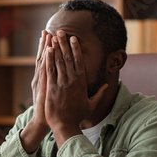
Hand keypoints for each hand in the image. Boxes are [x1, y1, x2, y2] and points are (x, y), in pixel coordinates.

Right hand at [20, 31, 51, 153]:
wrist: (43, 121)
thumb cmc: (51, 111)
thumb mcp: (53, 97)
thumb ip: (58, 87)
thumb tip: (64, 81)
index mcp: (45, 79)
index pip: (48, 60)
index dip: (49, 49)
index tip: (51, 37)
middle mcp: (42, 78)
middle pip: (44, 58)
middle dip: (46, 44)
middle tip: (46, 30)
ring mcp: (42, 81)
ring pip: (44, 61)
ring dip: (46, 47)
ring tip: (46, 35)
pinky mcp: (44, 86)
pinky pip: (46, 71)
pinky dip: (47, 60)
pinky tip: (47, 50)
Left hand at [45, 31, 107, 146]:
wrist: (65, 125)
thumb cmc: (77, 116)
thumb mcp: (91, 105)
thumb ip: (100, 94)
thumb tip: (108, 85)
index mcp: (81, 83)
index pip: (79, 61)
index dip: (76, 48)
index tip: (74, 38)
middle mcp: (71, 80)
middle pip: (68, 58)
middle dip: (64, 43)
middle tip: (61, 31)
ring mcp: (61, 83)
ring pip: (59, 62)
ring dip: (56, 48)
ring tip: (53, 36)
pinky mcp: (51, 87)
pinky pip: (50, 70)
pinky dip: (49, 59)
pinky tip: (47, 50)